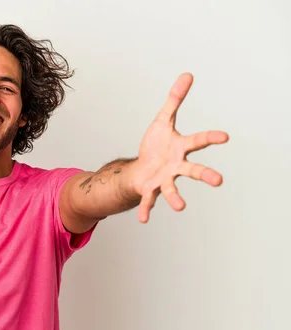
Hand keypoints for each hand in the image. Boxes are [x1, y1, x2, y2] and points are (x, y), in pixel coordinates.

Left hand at [133, 72, 228, 222]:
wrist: (141, 168)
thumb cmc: (155, 145)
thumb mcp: (163, 119)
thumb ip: (175, 100)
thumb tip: (187, 74)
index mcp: (180, 147)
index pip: (198, 141)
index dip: (211, 138)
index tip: (225, 137)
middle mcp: (175, 165)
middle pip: (192, 170)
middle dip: (205, 175)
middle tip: (219, 181)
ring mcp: (163, 179)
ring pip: (172, 189)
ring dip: (176, 198)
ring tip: (181, 207)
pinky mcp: (150, 189)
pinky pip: (149, 200)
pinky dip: (146, 209)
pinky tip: (143, 220)